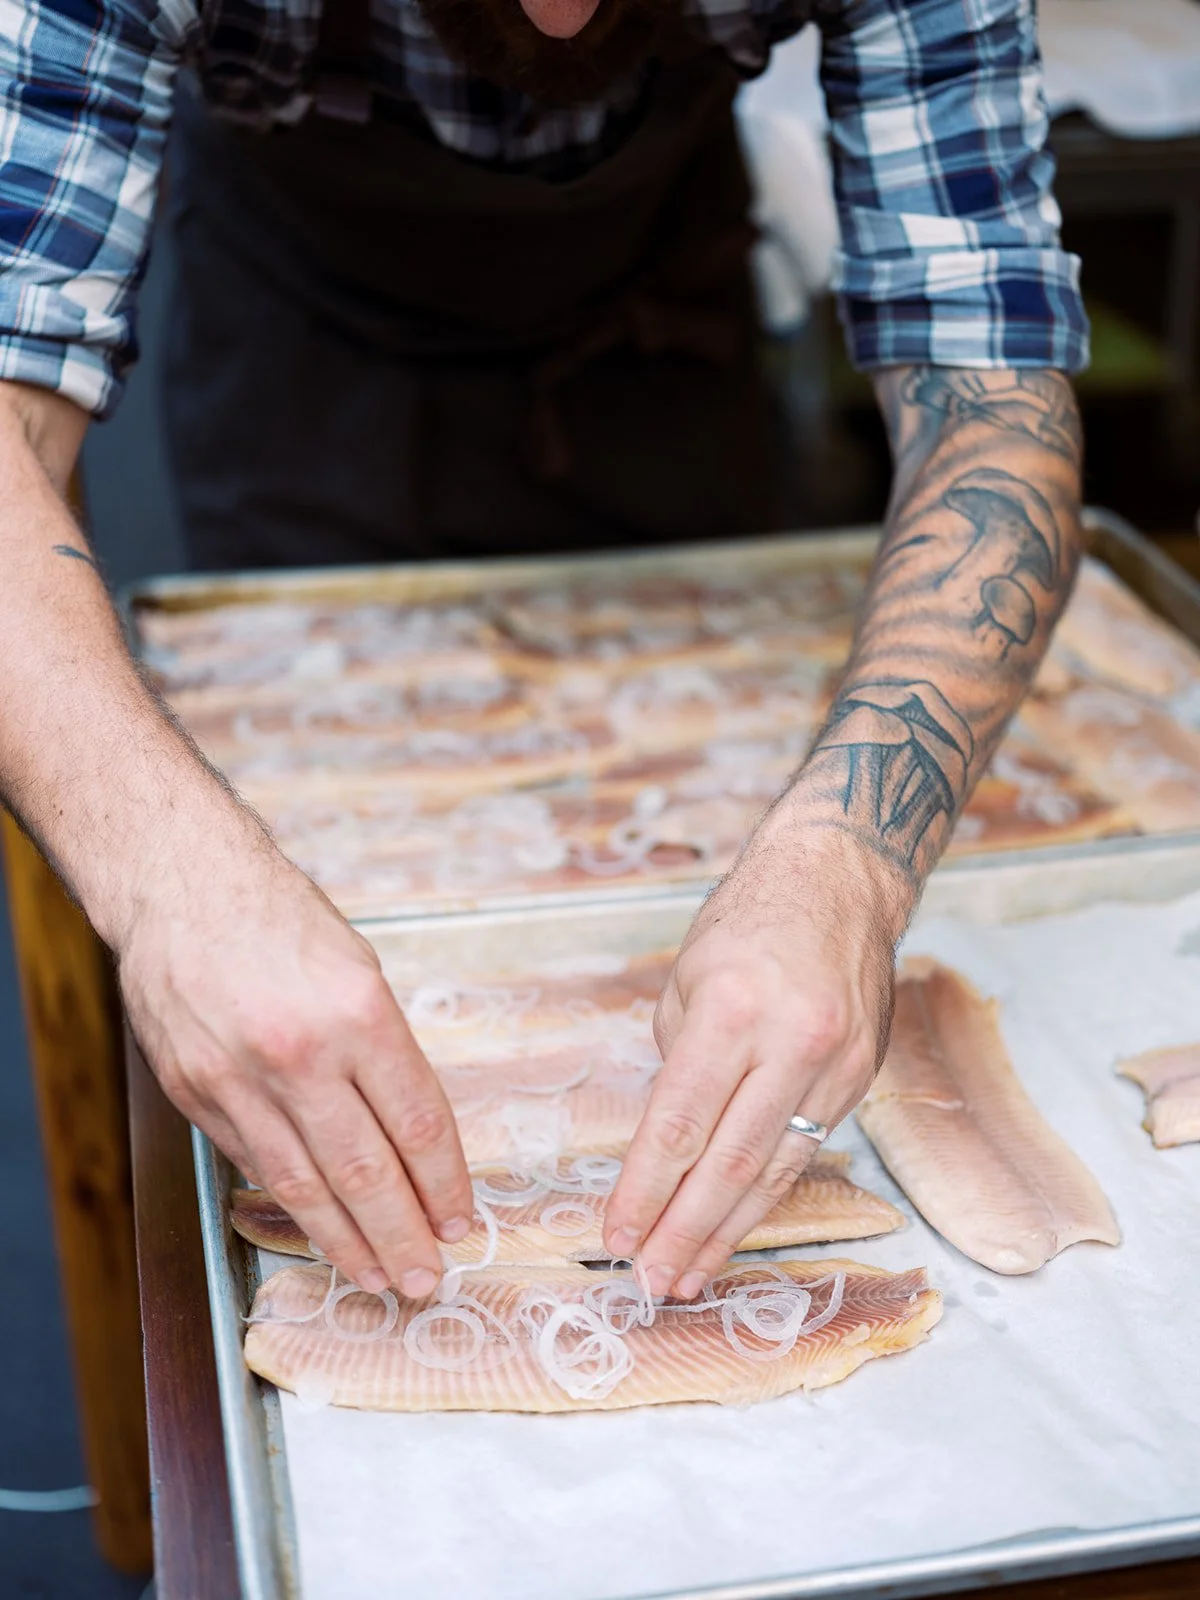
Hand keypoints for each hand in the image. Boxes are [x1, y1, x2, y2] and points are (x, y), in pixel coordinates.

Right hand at [117, 811, 472, 1297]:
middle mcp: (301, 1054)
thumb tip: (411, 1135)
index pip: (418, 1123)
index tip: (461, 1220)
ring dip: (346, 1242)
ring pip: (304, 1187)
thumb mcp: (359, 969)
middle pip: (366, 1172)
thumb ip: (382, 1051)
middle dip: (403, 1235)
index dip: (444, 1183)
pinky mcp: (195, 1094)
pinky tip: (316, 1228)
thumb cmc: (280, 919)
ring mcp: (240, 1079)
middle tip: (427, 1278)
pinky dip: (290, 1203)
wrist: (180, 886)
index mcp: (359, 1013)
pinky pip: (253, 1163)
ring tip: (378, 1278)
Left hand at [603, 815, 908, 1297]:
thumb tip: (667, 1145)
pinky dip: (766, 1196)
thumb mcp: (688, 977)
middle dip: (684, 1232)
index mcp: (733, 1009)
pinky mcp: (860, 1078)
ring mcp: (835, 1065)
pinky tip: (736, 1227)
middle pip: (729, 1163)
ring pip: (774, 1171)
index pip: (679, 1124)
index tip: (616, 1236)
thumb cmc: (749, 920)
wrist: (840, 881)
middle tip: (649, 1283)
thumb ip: (679, 1062)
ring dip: (727, 1232)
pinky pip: (805, 1152)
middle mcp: (792, 1042)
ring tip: (688, 1276)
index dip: (645, 1190)